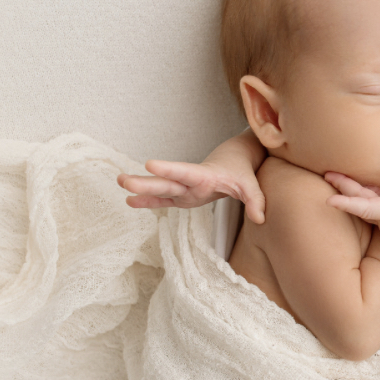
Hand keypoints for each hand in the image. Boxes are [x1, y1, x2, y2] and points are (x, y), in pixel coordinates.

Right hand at [117, 158, 265, 224]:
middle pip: (167, 182)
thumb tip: (260, 218)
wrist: (234, 160)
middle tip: (123, 179)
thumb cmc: (241, 172)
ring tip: (119, 182)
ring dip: (141, 188)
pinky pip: (163, 199)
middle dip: (146, 182)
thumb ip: (255, 200)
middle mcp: (190, 181)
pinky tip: (130, 201)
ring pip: (161, 189)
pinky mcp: (182, 197)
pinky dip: (148, 201)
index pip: (185, 172)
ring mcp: (184, 189)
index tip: (150, 163)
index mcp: (204, 175)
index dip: (169, 170)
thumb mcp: (251, 185)